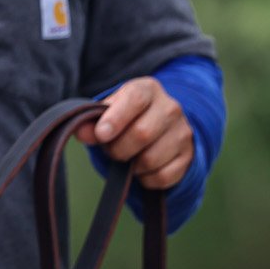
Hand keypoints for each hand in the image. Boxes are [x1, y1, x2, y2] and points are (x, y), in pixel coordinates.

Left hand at [79, 77, 193, 189]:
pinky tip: (142, 169)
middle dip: (118, 148)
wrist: (159, 129)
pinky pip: (163, 177)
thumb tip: (81, 132)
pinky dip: (146, 179)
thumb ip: (91, 120)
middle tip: (110, 149)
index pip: (135, 99)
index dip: (116, 118)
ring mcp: (183, 133)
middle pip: (142, 133)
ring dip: (131, 165)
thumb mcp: (107, 112)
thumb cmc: (125, 118)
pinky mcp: (188, 157)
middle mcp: (170, 108)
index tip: (102, 134)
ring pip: (151, 159)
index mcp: (148, 89)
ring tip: (127, 157)